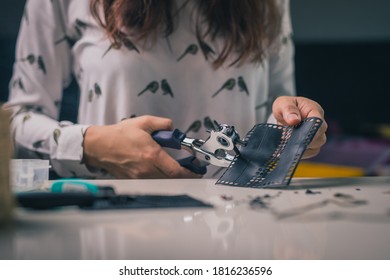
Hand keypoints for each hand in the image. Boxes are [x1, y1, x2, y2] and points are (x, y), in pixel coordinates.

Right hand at [83, 115, 199, 178]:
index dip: (190, 173)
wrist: (99, 146)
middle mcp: (147, 169)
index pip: (176, 171)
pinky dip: (160, 179)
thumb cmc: (119, 134)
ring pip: (163, 182)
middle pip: (172, 179)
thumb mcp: (144, 122)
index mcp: (152, 155)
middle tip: (191, 169)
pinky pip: (152, 183)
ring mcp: (140, 177)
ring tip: (177, 169)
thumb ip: (163, 124)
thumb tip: (173, 128)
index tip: (197, 171)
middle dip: (185, 176)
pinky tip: (161, 170)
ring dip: (172, 177)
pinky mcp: (134, 180)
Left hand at [272, 96, 327, 158]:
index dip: (311, 130)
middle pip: (320, 137)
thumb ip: (288, 109)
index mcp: (315, 110)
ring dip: (301, 147)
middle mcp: (319, 124)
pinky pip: (309, 152)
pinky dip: (299, 152)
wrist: (283, 114)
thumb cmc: (285, 106)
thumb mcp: (283, 103)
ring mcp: (317, 136)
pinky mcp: (312, 146)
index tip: (300, 135)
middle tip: (290, 141)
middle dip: (304, 141)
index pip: (318, 122)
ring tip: (288, 145)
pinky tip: (289, 150)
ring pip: (315, 147)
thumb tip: (294, 120)